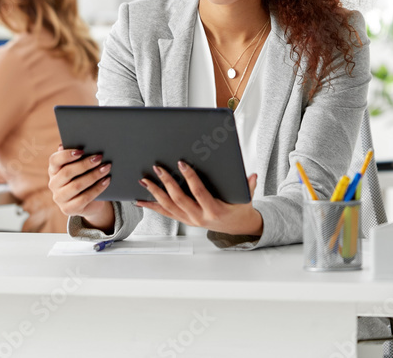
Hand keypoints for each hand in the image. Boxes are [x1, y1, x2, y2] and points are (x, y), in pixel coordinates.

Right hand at [47, 147, 112, 228]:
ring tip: (106, 167)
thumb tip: (80, 144)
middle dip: (85, 164)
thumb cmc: (84, 178)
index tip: (81, 151)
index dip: (66, 155)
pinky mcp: (68, 209)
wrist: (90, 202)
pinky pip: (85, 198)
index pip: (54, 160)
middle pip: (67, 172)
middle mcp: (53, 184)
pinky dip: (97, 188)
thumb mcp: (80, 167)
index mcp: (53, 170)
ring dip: (94, 175)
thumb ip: (78, 156)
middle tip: (100, 157)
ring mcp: (59, 198)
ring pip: (77, 185)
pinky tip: (106, 180)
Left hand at [136, 161, 261, 236]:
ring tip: (144, 181)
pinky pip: (166, 213)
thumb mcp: (247, 197)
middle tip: (157, 168)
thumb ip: (249, 186)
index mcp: (214, 210)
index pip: (199, 192)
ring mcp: (190, 220)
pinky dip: (152, 206)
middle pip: (179, 199)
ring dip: (155, 193)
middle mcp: (199, 217)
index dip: (190, 178)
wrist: (237, 227)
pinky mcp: (184, 220)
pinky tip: (141, 200)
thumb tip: (252, 175)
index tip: (181, 164)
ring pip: (169, 207)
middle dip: (167, 183)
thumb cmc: (240, 208)